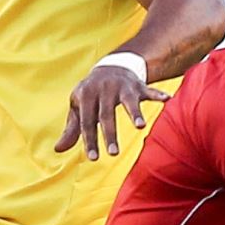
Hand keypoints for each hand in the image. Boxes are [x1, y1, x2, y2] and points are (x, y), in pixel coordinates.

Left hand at [54, 64, 169, 159]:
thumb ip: (72, 129)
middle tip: (113, 153)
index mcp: (86, 96)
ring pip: (129, 101)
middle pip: (106, 115)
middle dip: (110, 134)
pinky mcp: (138, 85)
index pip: (87, 122)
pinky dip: (158, 94)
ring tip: (140, 127)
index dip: (90, 140)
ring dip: (135, 113)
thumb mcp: (78, 108)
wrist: (109, 66)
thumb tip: (57, 149)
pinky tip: (167, 100)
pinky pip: (149, 90)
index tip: (94, 158)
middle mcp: (103, 89)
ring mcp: (122, 86)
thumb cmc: (91, 94)